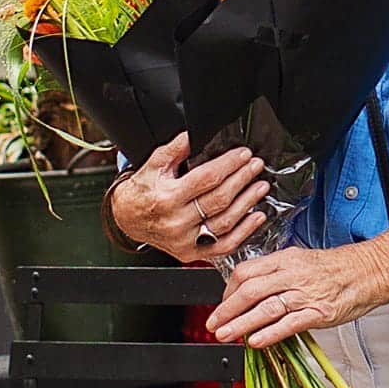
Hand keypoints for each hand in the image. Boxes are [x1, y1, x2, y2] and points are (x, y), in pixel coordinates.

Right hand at [110, 137, 269, 264]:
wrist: (128, 219)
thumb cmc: (142, 191)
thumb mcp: (153, 165)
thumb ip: (174, 150)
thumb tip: (192, 135)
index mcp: (168, 198)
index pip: (206, 178)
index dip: (229, 165)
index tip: (244, 155)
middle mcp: (177, 222)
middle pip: (219, 199)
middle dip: (242, 180)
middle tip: (255, 167)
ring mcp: (186, 240)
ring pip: (225, 222)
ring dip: (247, 203)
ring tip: (260, 187)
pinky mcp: (192, 253)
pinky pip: (224, 245)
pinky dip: (244, 232)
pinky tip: (256, 217)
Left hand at [206, 240, 388, 350]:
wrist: (373, 269)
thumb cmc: (340, 268)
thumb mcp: (303, 261)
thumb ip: (278, 274)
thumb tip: (254, 291)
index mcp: (285, 259)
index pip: (245, 272)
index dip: (227, 290)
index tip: (222, 304)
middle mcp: (292, 274)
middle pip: (249, 290)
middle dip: (226, 309)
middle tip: (213, 324)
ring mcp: (306, 293)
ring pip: (265, 307)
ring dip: (240, 323)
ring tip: (226, 335)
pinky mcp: (320, 311)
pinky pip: (289, 323)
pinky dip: (270, 333)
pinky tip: (256, 341)